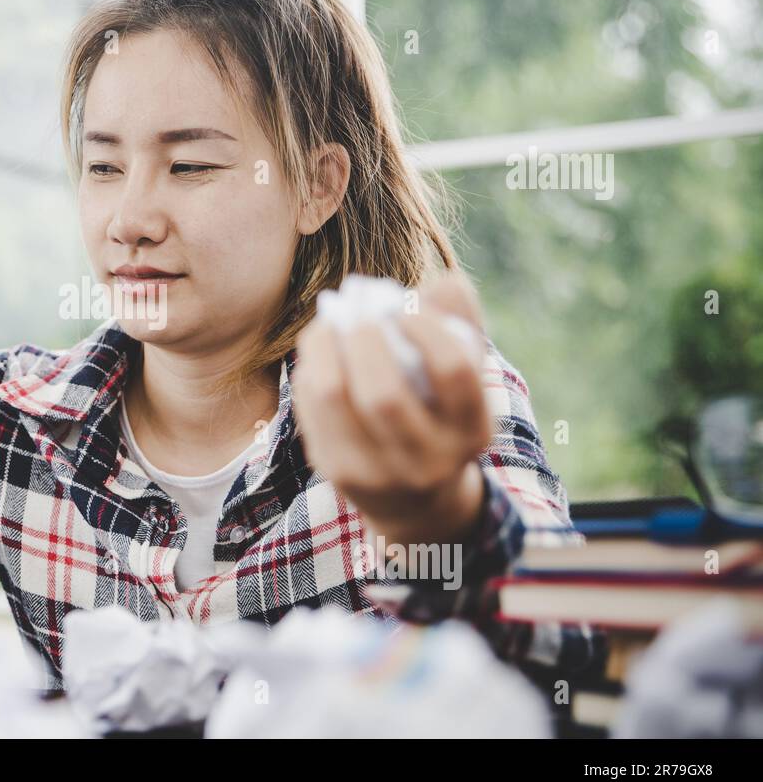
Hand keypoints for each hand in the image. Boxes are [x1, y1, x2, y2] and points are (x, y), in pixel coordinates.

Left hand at [291, 273, 492, 546]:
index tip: (405, 301)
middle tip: (357, 303)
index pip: (453, 371)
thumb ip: (461, 324)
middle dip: (364, 337)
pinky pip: (311, 409)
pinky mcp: (337, 472)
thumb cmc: (440, 414)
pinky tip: (318, 350)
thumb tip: (446, 282)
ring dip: (326, 347)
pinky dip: (310, 369)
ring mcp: (378, 474)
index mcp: (471, 431)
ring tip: (330, 320)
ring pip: (335, 400)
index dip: (426, 326)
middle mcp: (428, 462)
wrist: (417, 499)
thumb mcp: (464, 379)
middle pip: (384, 395)